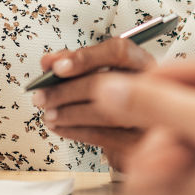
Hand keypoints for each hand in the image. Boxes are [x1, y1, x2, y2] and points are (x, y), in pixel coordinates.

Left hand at [33, 36, 155, 169]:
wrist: (149, 131)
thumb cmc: (119, 93)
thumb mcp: (101, 70)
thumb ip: (75, 61)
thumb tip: (48, 62)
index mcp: (142, 62)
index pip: (118, 52)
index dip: (85, 58)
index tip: (58, 67)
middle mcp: (151, 87)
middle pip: (107, 84)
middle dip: (66, 90)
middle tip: (42, 95)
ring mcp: (149, 117)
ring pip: (104, 114)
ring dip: (67, 114)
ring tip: (47, 113)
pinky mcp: (139, 143)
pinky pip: (103, 138)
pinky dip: (75, 132)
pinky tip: (60, 127)